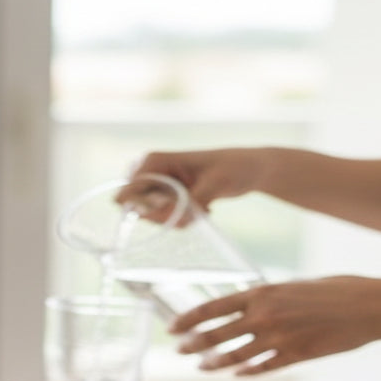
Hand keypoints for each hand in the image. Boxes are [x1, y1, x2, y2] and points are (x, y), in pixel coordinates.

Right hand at [115, 147, 272, 211]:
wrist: (250, 169)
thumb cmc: (233, 168)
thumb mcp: (211, 186)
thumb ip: (184, 203)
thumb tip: (163, 217)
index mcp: (155, 161)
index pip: (130, 190)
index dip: (145, 207)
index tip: (172, 210)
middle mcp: (153, 172)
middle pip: (139, 206)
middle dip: (165, 216)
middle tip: (193, 211)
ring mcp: (160, 185)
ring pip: (153, 215)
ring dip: (178, 218)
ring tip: (203, 207)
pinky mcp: (169, 196)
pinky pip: (166, 217)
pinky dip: (184, 219)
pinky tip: (204, 208)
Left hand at [170, 276, 380, 374]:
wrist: (373, 306)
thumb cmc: (338, 290)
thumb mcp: (295, 284)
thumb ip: (269, 296)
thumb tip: (248, 304)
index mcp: (262, 293)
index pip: (211, 308)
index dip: (187, 320)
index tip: (172, 329)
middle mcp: (264, 316)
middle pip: (215, 336)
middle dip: (192, 345)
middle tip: (179, 352)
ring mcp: (279, 338)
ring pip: (233, 357)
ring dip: (214, 364)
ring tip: (202, 367)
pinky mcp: (295, 356)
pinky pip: (261, 368)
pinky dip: (245, 372)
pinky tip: (235, 374)